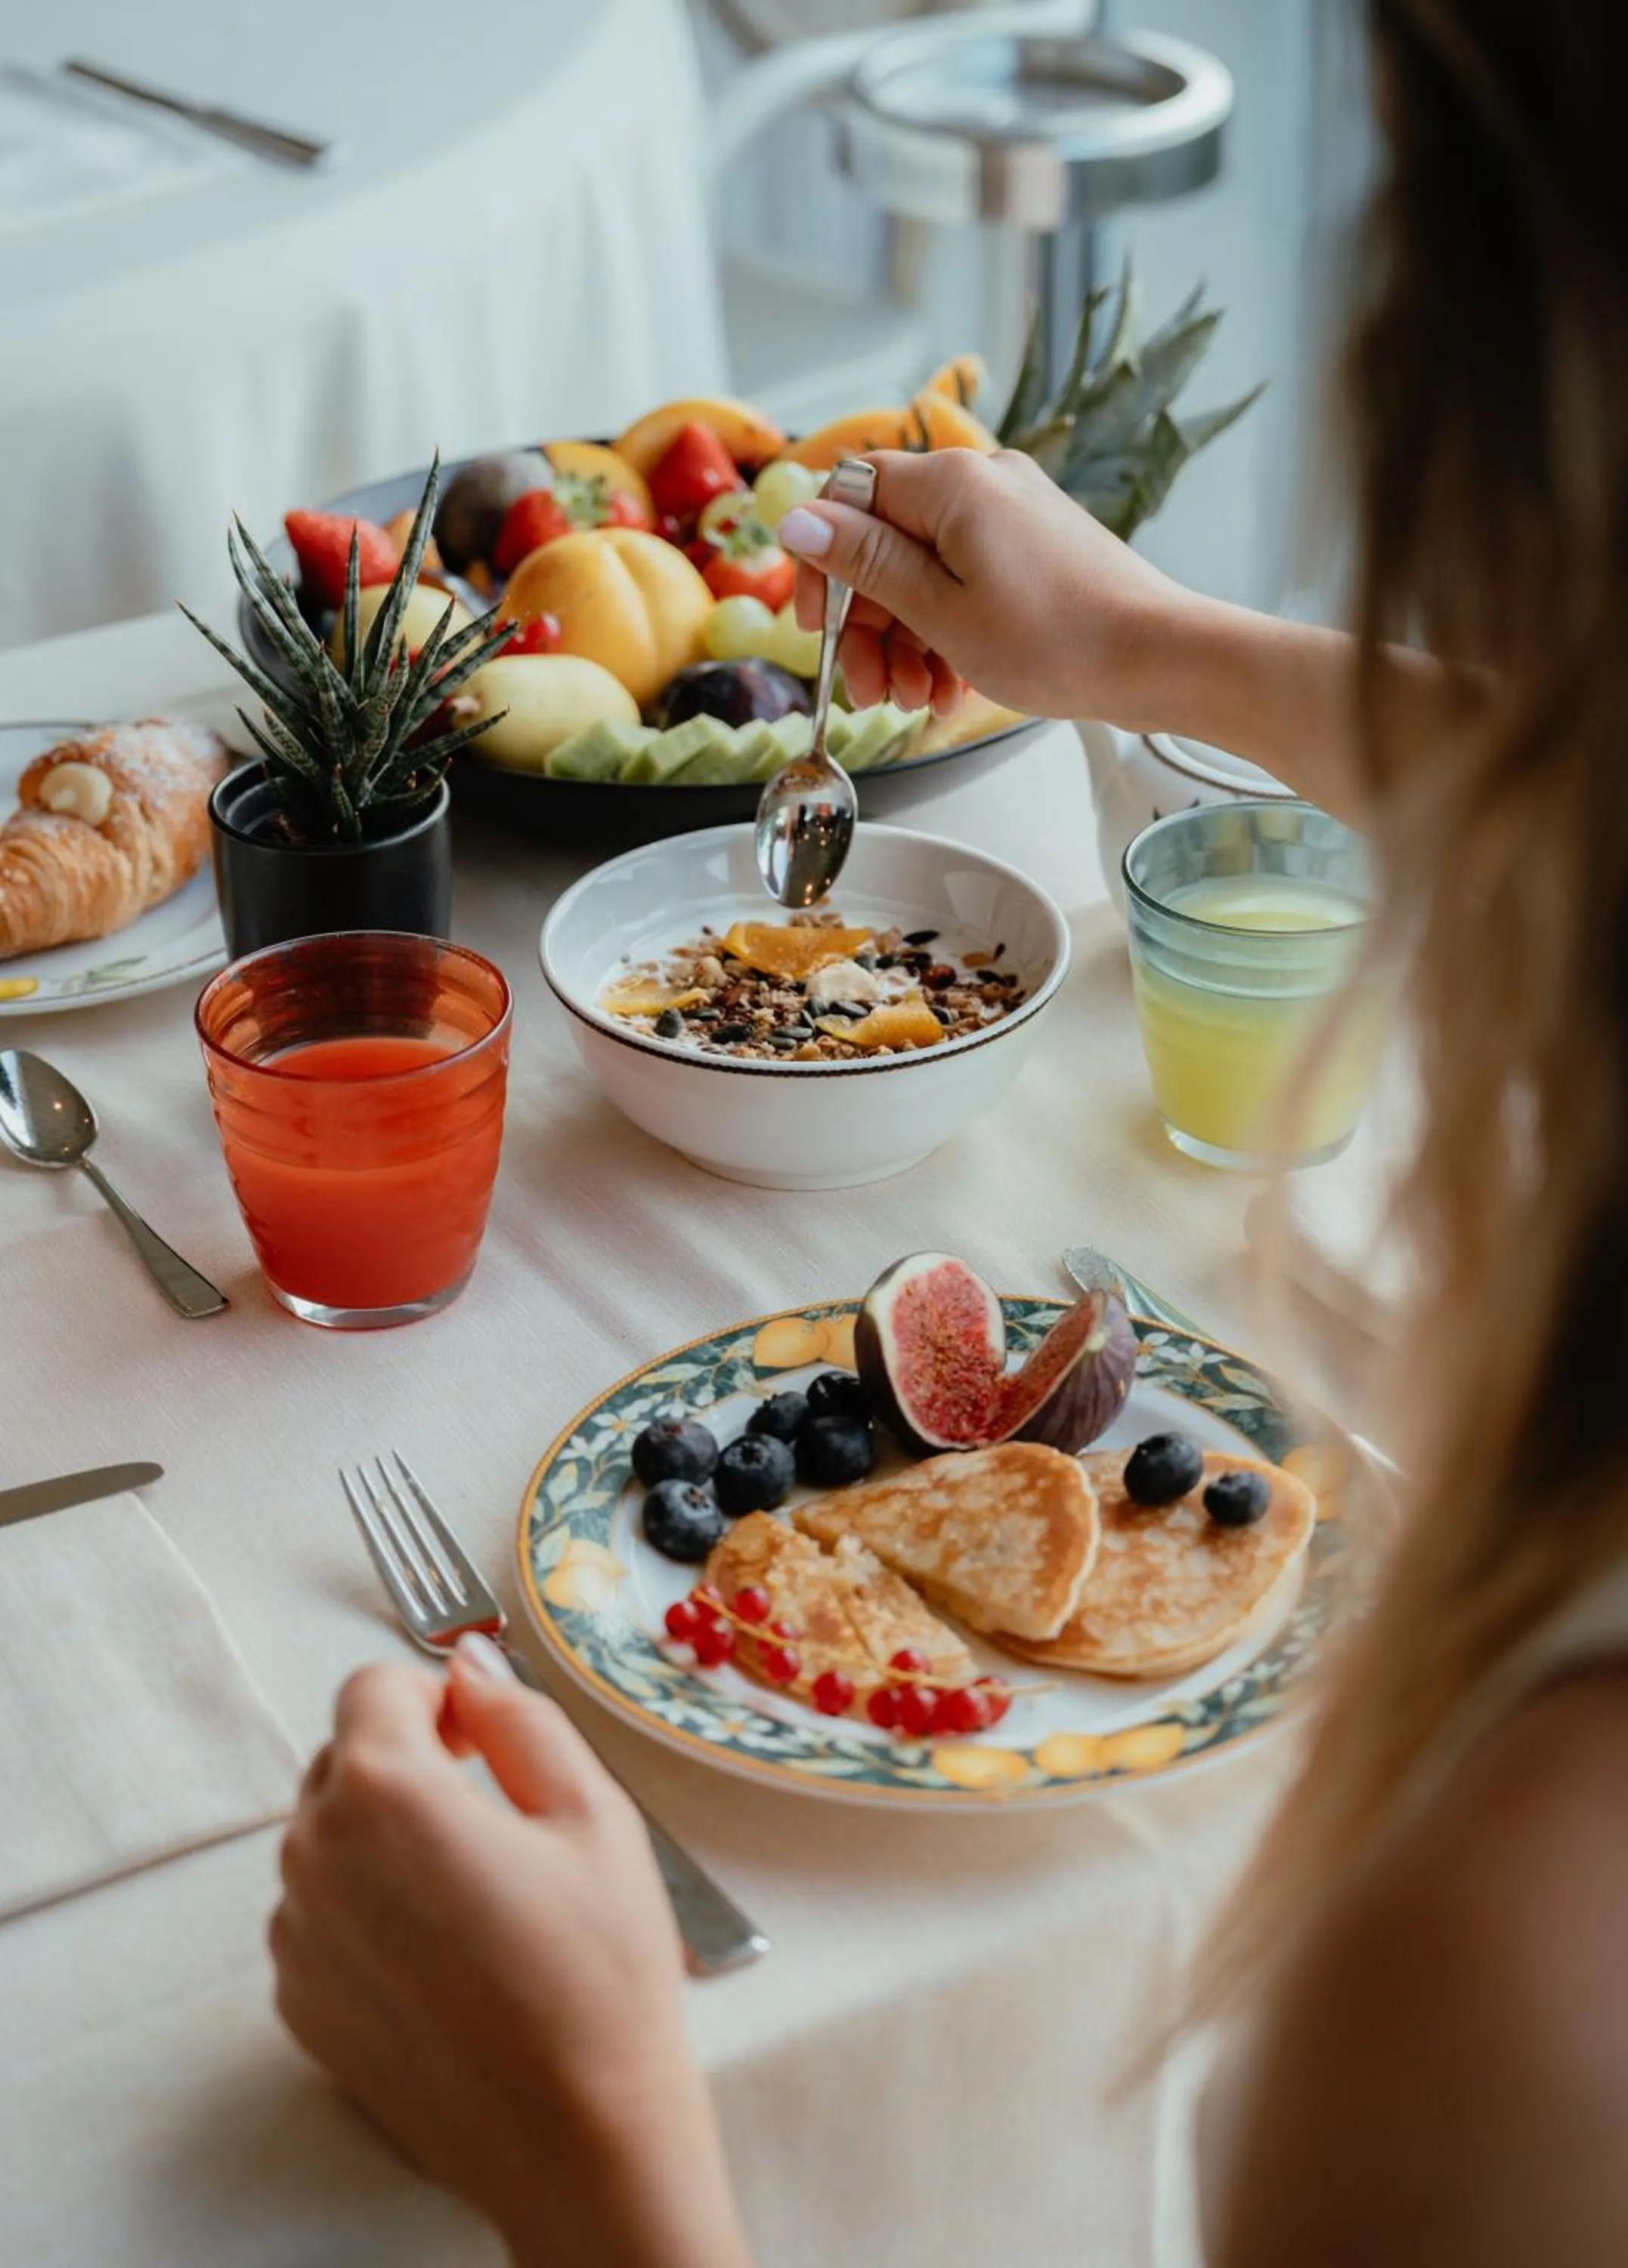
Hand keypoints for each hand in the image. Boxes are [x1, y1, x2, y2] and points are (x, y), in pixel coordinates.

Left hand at [271, 1640, 750, 2267]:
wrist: (576, 2141)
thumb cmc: (597, 1975)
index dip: (435, 1694)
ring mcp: (297, 1938)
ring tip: (476, 1891)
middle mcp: (315, 1857)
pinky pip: (321, 1917)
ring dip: (386, 1837)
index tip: (481, 1733)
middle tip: (492, 1807)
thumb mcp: (591, 1814)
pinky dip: (368, 1911)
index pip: (373, 1687)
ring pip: (329, 1840)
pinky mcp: (300, 2004)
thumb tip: (471, 1664)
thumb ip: (519, 1716)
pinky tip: (447, 1952)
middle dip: (408, 1760)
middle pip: (343, 1760)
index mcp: (384, 1793)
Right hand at [777, 447, 1195, 724]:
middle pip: (886, 543)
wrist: (1160, 661)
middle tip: (870, 690)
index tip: (816, 626)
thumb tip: (797, 518)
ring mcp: (1014, 517)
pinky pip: (967, 584)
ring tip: (915, 700)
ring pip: (925, 572)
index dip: (820, 564)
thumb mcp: (939, 611)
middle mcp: (983, 484)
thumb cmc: (1057, 640)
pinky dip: (948, 634)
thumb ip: (864, 563)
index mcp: (952, 482)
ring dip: (906, 641)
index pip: (849, 496)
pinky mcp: (1036, 551)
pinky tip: (950, 689)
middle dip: (868, 623)